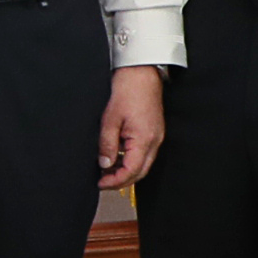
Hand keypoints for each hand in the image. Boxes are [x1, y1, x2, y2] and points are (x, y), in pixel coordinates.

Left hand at [98, 67, 168, 190]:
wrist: (141, 74)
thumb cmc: (128, 91)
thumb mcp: (110, 120)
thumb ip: (107, 145)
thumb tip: (104, 164)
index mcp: (145, 139)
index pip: (132, 171)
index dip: (116, 181)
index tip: (101, 183)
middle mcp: (154, 141)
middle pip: (140, 172)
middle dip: (121, 180)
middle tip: (102, 182)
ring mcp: (156, 137)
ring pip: (142, 164)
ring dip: (125, 171)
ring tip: (106, 171)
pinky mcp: (153, 133)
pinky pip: (143, 154)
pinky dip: (130, 160)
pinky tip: (116, 158)